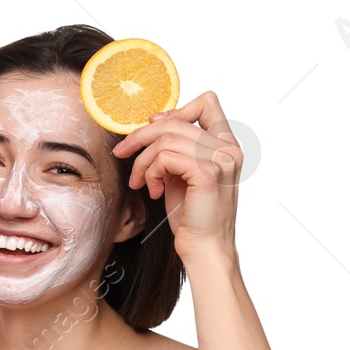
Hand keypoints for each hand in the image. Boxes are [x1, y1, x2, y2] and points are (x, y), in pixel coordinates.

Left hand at [112, 91, 240, 265]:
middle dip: (140, 137)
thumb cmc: (192, 214)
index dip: (175, 111)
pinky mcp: (207, 173)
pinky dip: (150, 173)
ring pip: (165, 139)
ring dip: (142, 161)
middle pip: (174, 121)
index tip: (152, 129)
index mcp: (226, 144)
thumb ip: (176, 147)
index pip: (207, 102)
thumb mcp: (181, 172)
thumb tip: (155, 120)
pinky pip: (164, 157)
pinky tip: (153, 191)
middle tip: (121, 153)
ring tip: (141, 182)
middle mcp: (228, 147)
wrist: (205, 247)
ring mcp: (220, 159)